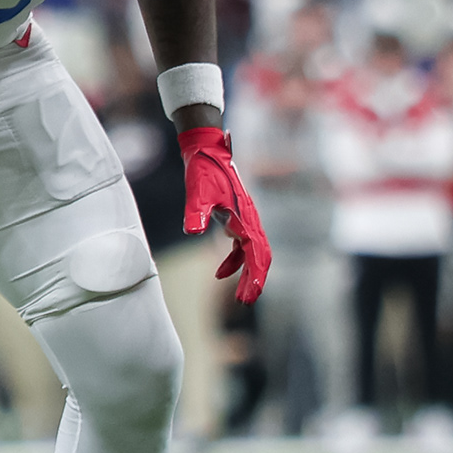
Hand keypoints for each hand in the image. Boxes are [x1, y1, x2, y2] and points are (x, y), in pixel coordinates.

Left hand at [177, 126, 271, 304]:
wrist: (207, 151)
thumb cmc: (204, 170)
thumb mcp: (197, 192)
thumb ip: (196, 212)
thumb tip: (192, 231)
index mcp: (245, 217)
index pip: (255, 253)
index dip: (254, 276)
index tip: (248, 296)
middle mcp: (249, 220)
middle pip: (260, 256)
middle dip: (255, 280)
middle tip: (245, 302)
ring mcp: (245, 219)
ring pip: (253, 253)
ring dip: (247, 274)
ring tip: (239, 297)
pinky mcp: (236, 218)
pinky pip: (241, 246)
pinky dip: (233, 262)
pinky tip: (219, 274)